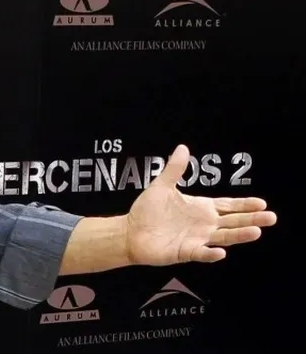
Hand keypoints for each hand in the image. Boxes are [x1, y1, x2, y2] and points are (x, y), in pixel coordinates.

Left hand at [124, 144, 276, 265]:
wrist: (129, 231)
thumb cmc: (147, 211)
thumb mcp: (161, 186)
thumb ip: (174, 169)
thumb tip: (183, 148)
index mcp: (200, 208)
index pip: (228, 206)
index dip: (244, 204)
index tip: (262, 203)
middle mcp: (203, 224)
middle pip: (232, 221)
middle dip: (252, 219)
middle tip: (271, 217)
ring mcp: (196, 239)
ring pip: (223, 237)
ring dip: (239, 235)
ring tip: (256, 231)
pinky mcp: (185, 252)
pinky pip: (201, 253)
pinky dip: (210, 253)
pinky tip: (221, 252)